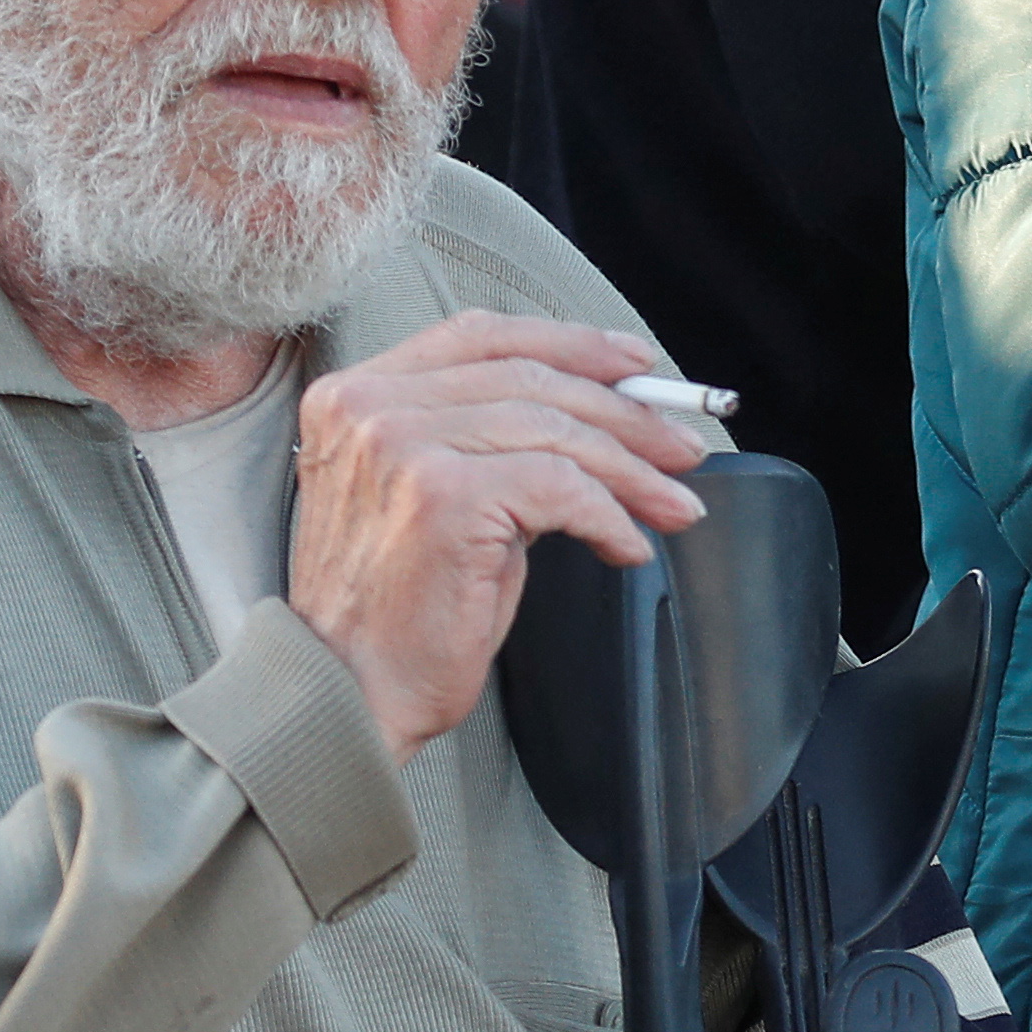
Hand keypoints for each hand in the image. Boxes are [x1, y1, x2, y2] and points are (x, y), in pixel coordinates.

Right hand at [283, 314, 708, 752]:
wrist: (349, 694)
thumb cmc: (397, 610)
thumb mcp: (431, 495)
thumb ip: (489, 439)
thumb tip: (606, 418)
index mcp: (357, 393)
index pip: (482, 337)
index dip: (572, 344)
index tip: (637, 369)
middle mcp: (370, 407)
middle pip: (530, 379)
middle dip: (624, 413)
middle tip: (681, 447)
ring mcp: (402, 445)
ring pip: (554, 431)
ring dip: (632, 469)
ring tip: (673, 504)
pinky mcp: (442, 496)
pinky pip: (560, 486)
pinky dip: (608, 515)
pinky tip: (626, 546)